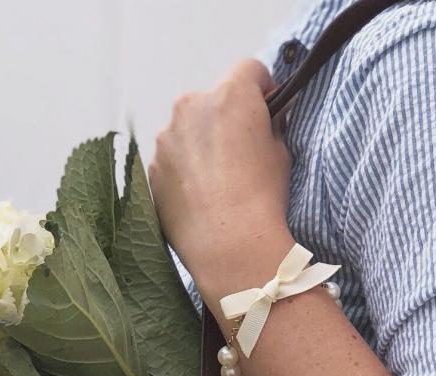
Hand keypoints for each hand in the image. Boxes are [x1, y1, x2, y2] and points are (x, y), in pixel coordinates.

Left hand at [149, 60, 294, 300]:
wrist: (229, 244)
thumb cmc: (262, 197)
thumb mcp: (281, 153)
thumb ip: (271, 125)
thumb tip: (268, 118)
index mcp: (230, 95)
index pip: (249, 70)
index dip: (262, 90)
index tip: (266, 111)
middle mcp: (192, 106)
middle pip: (212, 99)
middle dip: (226, 118)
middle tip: (241, 153)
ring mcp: (166, 137)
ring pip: (188, 129)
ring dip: (201, 143)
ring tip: (218, 182)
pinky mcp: (153, 168)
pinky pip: (172, 158)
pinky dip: (184, 169)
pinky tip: (201, 197)